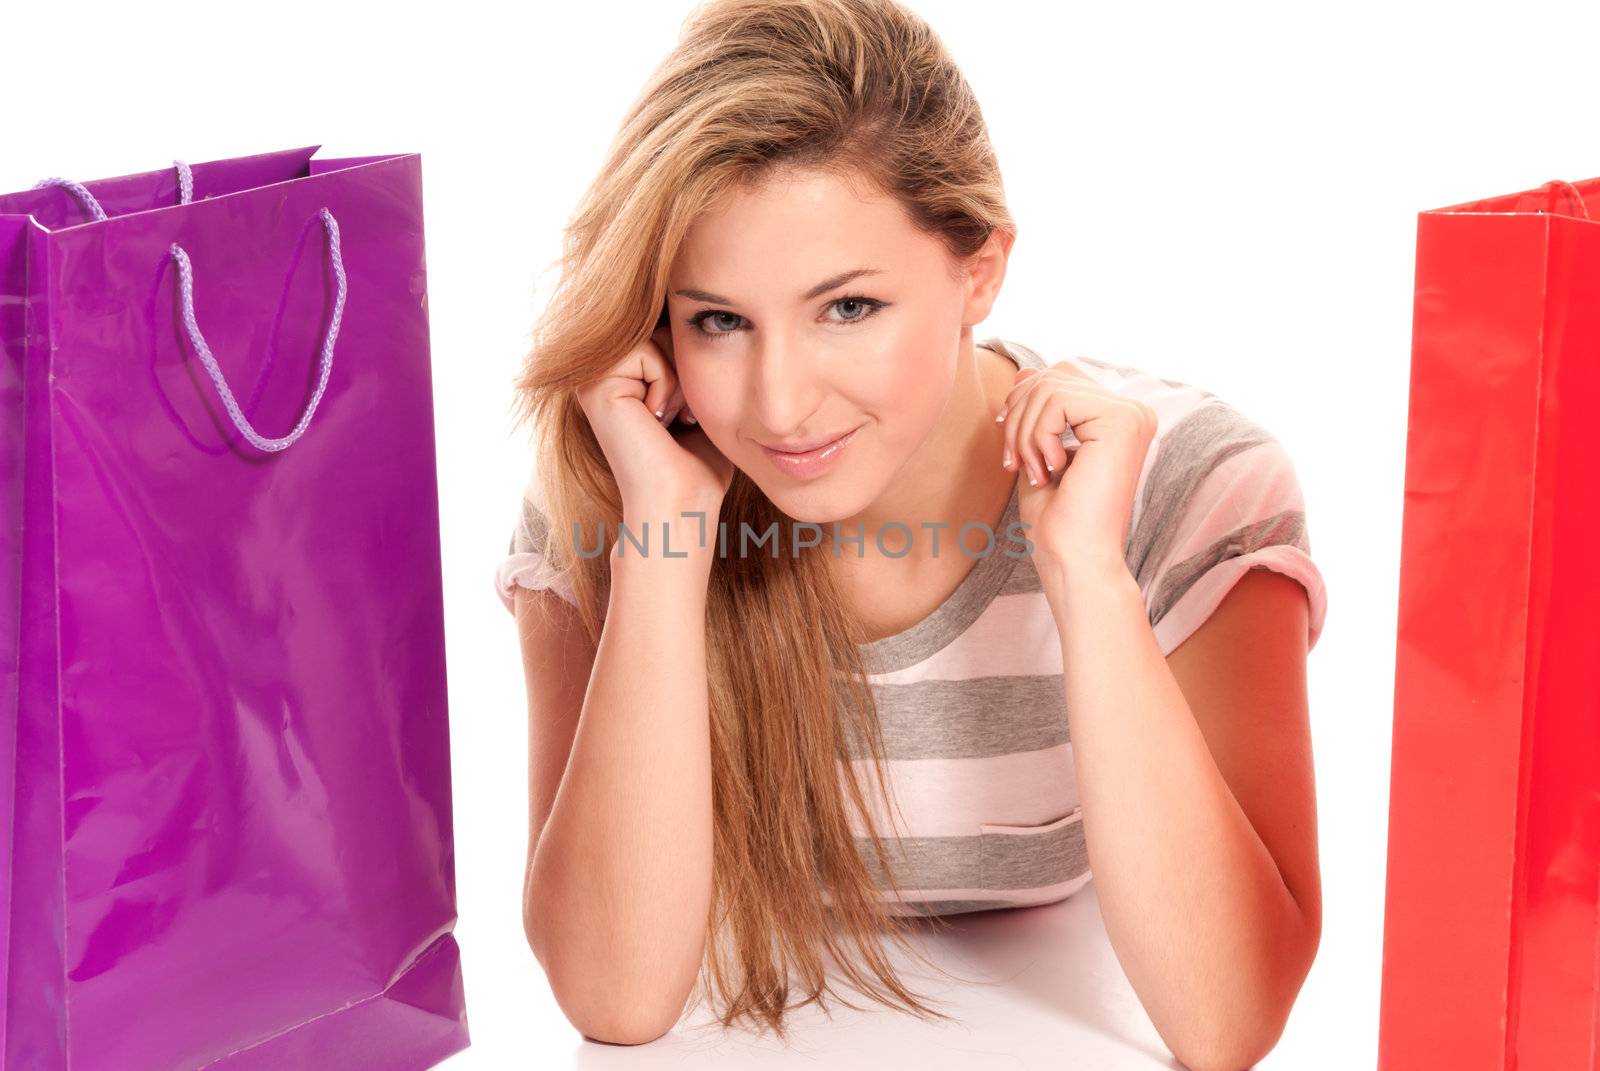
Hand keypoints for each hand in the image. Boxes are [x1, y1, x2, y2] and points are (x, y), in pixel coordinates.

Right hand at [575, 325, 734, 519]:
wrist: (682, 503)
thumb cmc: (697, 463)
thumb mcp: (698, 398)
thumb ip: (689, 359)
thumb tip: (701, 319)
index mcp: (619, 377)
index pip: (668, 331)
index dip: (692, 364)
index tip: (686, 413)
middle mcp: (599, 374)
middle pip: (662, 327)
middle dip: (686, 368)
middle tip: (679, 416)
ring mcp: (592, 378)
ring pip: (655, 336)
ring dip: (679, 379)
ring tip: (669, 419)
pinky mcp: (594, 385)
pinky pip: (647, 351)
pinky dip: (667, 384)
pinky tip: (656, 421)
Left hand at [997, 360, 1156, 574]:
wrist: (1075, 559)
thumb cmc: (1057, 520)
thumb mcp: (1037, 451)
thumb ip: (1036, 411)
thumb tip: (1027, 371)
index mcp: (1117, 419)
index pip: (1058, 378)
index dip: (1023, 404)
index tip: (1012, 451)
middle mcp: (1132, 412)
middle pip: (1053, 376)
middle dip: (1019, 418)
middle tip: (1017, 465)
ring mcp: (1132, 414)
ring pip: (1049, 387)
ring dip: (1025, 434)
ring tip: (1036, 472)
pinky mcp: (1123, 421)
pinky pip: (1057, 400)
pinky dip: (1037, 436)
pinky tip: (1052, 470)